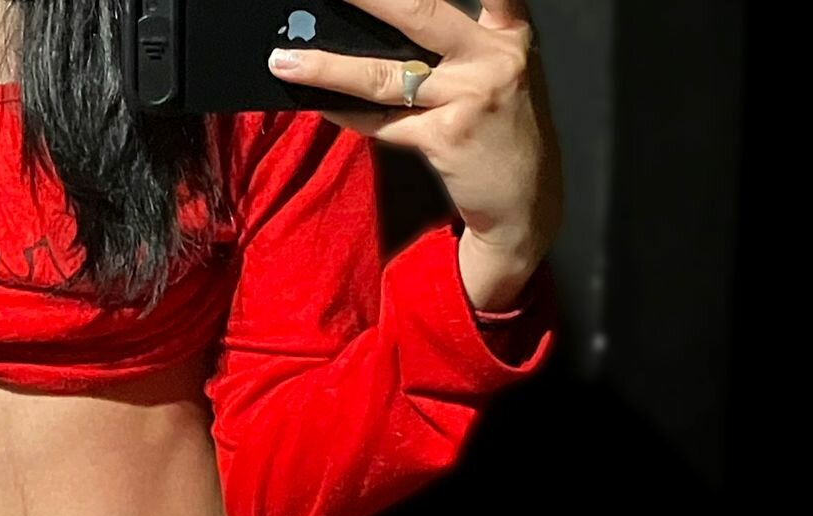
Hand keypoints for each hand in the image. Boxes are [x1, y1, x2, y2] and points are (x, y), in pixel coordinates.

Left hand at [268, 0, 562, 310]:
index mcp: (507, 31)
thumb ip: (458, 41)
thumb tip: (377, 26)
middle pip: (421, 13)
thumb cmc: (501, 126)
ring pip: (387, 75)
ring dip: (329, 67)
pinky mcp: (447, 138)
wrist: (527, 200)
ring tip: (285, 60)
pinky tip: (315, 101)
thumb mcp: (497, 69)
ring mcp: (470, 97)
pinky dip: (344, 113)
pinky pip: (381, 123)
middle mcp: (493, 56)